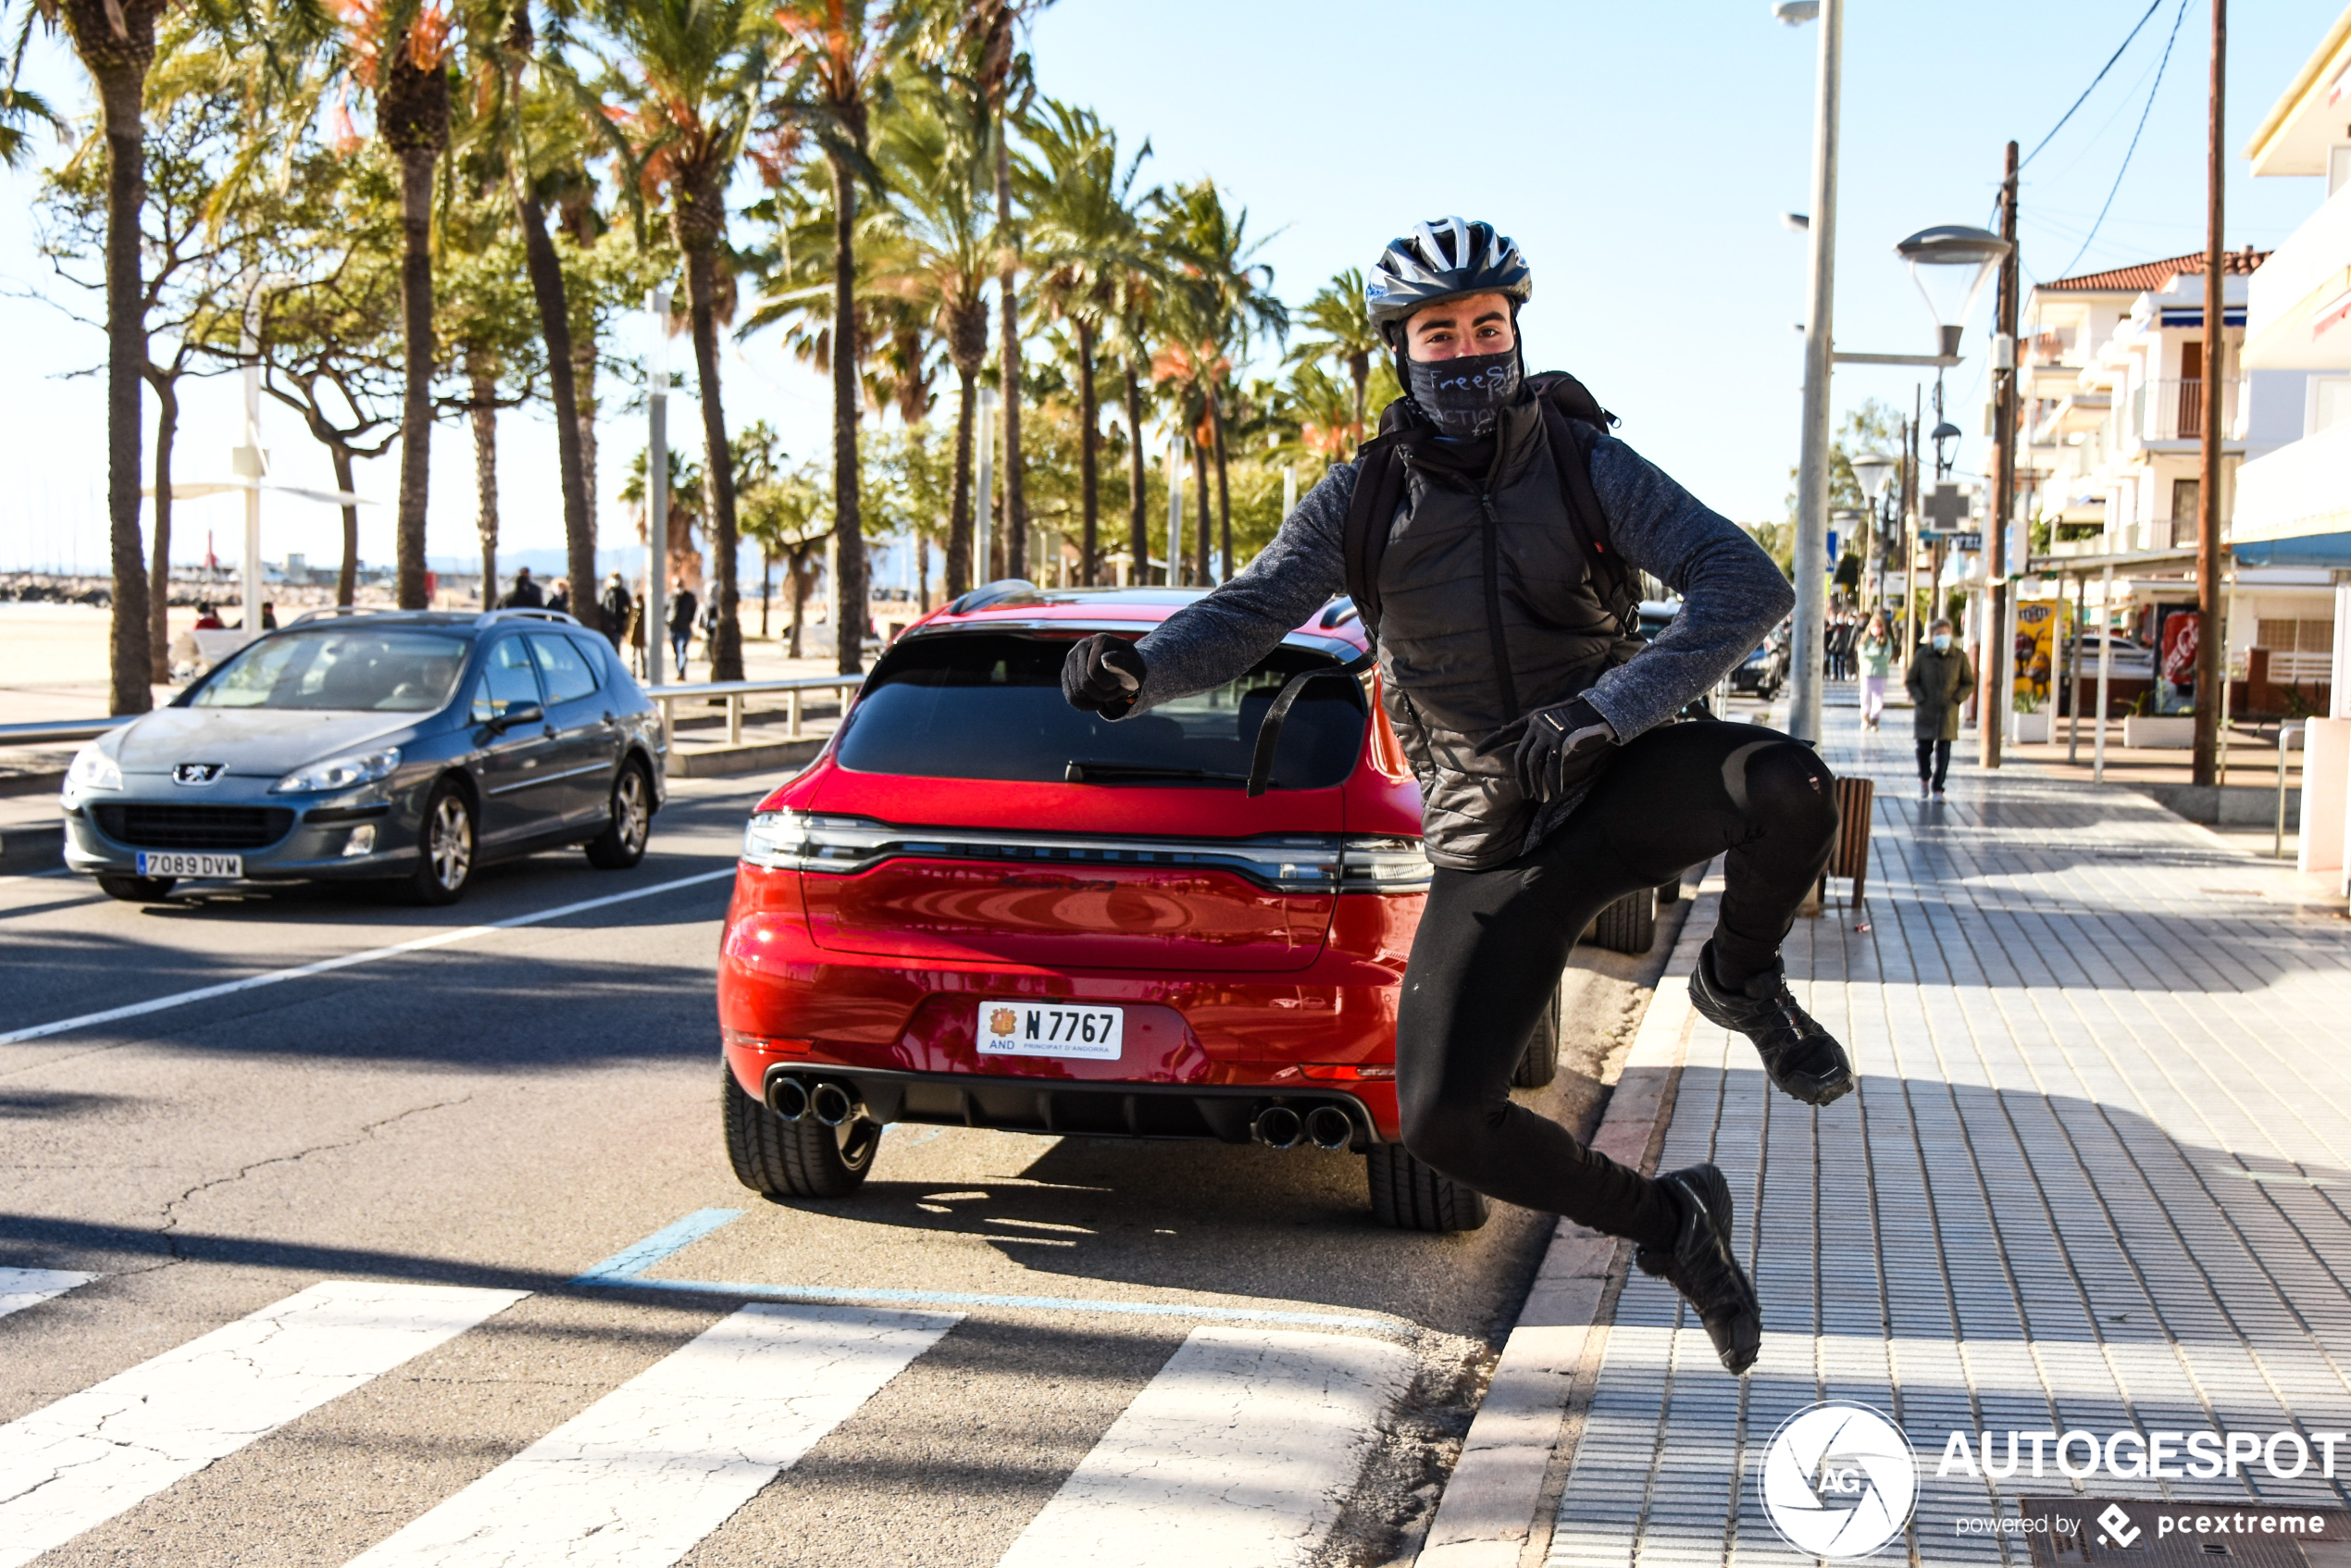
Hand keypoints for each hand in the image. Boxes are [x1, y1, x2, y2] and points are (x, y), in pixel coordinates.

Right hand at [1061, 634, 1147, 717]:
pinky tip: (1096, 704)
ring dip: (1095, 699)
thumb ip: (1124, 664)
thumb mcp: (1136, 667)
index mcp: (1101, 640)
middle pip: (1084, 682)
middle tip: (1115, 693)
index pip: (1094, 670)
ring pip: (1076, 691)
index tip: (1120, 683)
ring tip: (1108, 695)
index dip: (1109, 684)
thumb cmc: (1131, 669)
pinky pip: (1071, 697)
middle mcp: (1082, 645)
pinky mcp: (1066, 672)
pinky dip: (1084, 705)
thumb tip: (1105, 659)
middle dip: (1102, 694)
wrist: (1123, 671)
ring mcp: (1071, 658)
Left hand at [1479, 697, 1616, 801]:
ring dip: (1537, 784)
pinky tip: (1556, 792)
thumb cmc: (1580, 718)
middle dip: (1522, 779)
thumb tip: (1519, 743)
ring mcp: (1548, 731)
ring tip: (1540, 798)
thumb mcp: (1554, 721)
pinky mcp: (1561, 739)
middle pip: (1521, 757)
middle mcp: (1537, 724)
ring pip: (1535, 764)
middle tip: (1526, 794)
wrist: (1602, 708)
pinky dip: (1554, 782)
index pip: (1507, 732)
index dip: (1492, 742)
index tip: (1476, 752)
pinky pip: (1553, 767)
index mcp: (1533, 719)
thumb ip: (1539, 733)